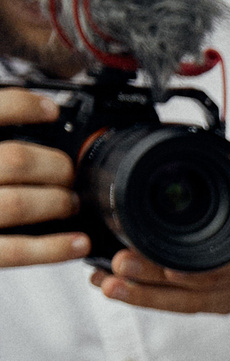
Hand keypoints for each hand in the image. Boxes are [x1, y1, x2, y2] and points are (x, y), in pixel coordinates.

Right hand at [0, 90, 82, 265]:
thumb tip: (30, 114)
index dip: (23, 106)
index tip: (49, 110)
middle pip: (17, 161)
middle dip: (55, 166)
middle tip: (68, 172)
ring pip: (20, 203)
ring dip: (57, 202)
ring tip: (69, 202)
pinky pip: (18, 250)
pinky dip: (54, 248)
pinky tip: (78, 242)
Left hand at [89, 143, 229, 313]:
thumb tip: (194, 136)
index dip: (201, 266)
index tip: (170, 266)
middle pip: (195, 278)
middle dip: (155, 274)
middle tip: (120, 263)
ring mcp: (226, 290)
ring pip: (181, 298)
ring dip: (142, 292)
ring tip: (106, 282)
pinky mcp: (212, 303)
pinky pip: (176, 305)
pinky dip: (143, 299)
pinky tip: (112, 288)